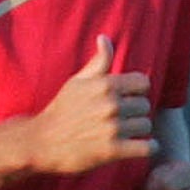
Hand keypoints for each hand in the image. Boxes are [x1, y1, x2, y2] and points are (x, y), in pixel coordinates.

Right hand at [28, 37, 152, 175]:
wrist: (41, 142)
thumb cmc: (61, 110)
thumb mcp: (77, 81)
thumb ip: (98, 61)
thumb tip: (105, 38)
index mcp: (105, 85)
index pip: (143, 83)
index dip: (136, 92)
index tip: (127, 100)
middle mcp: (111, 104)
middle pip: (144, 105)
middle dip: (135, 113)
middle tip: (122, 120)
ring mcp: (113, 128)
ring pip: (145, 126)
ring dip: (138, 131)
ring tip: (125, 134)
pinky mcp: (113, 150)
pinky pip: (147, 148)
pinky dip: (147, 148)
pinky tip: (138, 148)